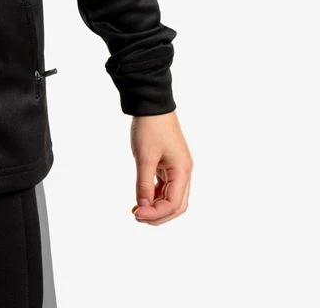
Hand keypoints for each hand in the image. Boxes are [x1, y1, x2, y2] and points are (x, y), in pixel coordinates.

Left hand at [129, 110, 191, 224]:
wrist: (151, 104)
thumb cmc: (150, 127)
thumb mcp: (145, 157)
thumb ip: (144, 183)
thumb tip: (142, 205)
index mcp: (182, 171)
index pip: (174, 204)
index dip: (156, 213)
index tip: (137, 213)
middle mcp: (183, 172)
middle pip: (176, 205)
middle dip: (158, 214)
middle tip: (137, 216)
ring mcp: (176, 168)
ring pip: (170, 196)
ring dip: (155, 206)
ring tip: (136, 210)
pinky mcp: (168, 164)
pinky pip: (164, 186)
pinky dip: (154, 194)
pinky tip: (141, 198)